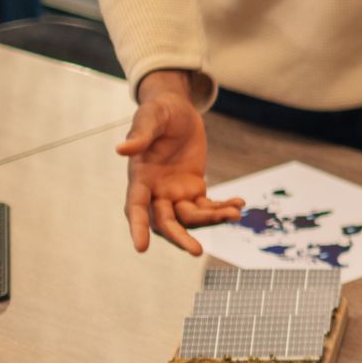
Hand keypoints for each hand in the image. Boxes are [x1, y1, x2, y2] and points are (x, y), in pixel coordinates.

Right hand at [116, 76, 241, 254]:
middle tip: (197, 252)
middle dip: (180, 237)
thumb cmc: (158, 112)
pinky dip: (222, 207)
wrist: (177, 111)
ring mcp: (175, 194)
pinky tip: (239, 203)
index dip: (137, 227)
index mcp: (139, 178)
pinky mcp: (194, 189)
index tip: (140, 248)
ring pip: (191, 217)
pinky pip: (208, 206)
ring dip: (212, 219)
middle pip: (165, 222)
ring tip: (234, 214)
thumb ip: (140, 135)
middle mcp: (155, 192)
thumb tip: (122, 150)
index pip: (135, 207)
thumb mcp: (150, 118)